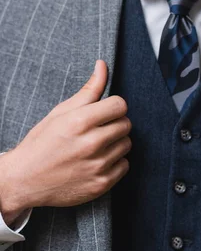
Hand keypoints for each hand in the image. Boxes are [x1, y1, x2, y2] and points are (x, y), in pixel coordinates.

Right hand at [0, 60, 130, 223]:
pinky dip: (115, 163)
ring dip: (116, 143)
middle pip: (126, 124)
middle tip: (98, 129)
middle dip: (115, 123)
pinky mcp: (100, 185)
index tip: (105, 111)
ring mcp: (97, 166)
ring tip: (96, 145)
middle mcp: (91, 143)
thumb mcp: (62, 111)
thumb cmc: (43, 141)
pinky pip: (124, 166)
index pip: (120, 105)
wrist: (24, 179)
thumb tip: (103, 65)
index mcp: (81, 121)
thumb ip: (89, 89)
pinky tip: (97, 161)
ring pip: (126, 144)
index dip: (113, 106)